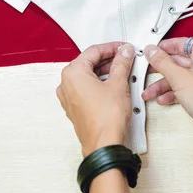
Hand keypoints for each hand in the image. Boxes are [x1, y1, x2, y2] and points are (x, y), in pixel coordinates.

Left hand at [56, 42, 134, 156]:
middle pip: (89, 63)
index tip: (125, 48)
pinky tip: (115, 85)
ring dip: (106, 72)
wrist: (104, 144)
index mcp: (73, 73)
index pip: (94, 51)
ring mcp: (69, 97)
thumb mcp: (118, 84)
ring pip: (88, 76)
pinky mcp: (75, 108)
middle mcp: (66, 84)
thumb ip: (121, 63)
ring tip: (124, 71)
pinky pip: (87, 89)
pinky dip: (100, 84)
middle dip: (109, 59)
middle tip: (126, 58)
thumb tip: (124, 52)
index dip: (112, 47)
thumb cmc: (107, 118)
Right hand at [142, 38, 192, 147]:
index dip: (166, 47)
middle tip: (147, 71)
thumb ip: (162, 62)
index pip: (183, 43)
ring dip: (163, 85)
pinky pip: (184, 89)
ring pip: (180, 77)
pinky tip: (162, 100)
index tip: (152, 50)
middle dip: (161, 70)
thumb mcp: (179, 78)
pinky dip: (172, 93)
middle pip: (179, 61)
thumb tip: (152, 50)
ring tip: (149, 92)